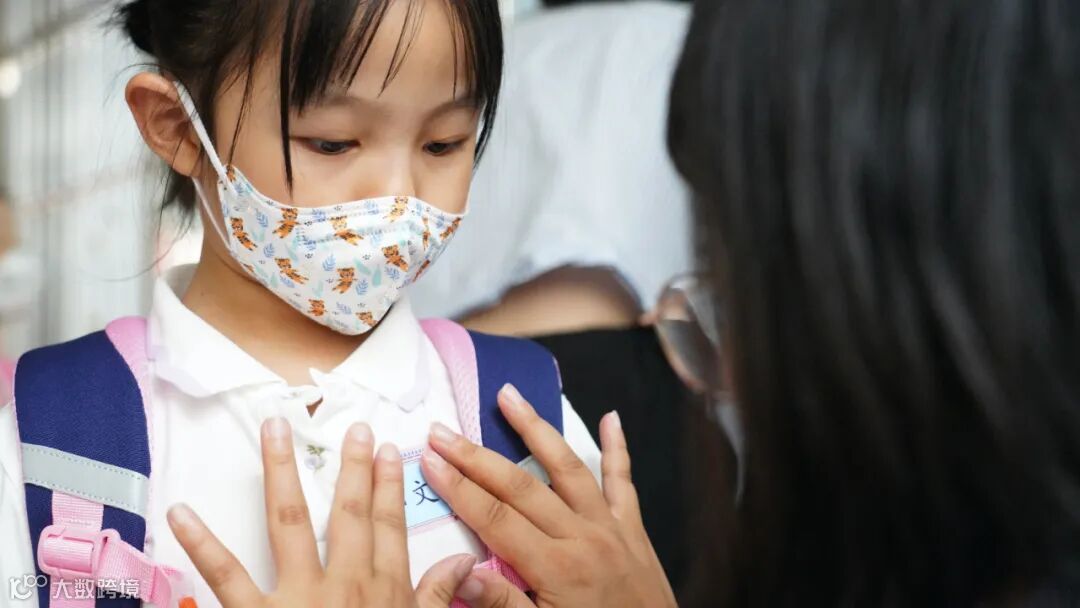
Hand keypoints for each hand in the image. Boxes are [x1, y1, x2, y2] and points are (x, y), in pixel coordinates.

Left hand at [167, 418, 475, 606]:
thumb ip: (436, 597)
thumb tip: (465, 561)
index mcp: (384, 591)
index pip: (390, 528)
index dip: (390, 487)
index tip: (387, 450)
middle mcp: (345, 584)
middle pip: (350, 515)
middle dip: (352, 469)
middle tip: (353, 427)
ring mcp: (299, 596)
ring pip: (290, 522)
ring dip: (281, 471)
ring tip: (274, 429)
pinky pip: (227, 576)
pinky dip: (201, 544)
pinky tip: (181, 512)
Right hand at [420, 385, 676, 607]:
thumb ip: (501, 605)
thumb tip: (460, 573)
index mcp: (555, 567)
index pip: (494, 517)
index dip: (458, 486)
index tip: (429, 458)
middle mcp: (582, 536)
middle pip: (521, 485)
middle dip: (477, 456)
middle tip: (441, 430)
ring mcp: (610, 527)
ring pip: (568, 467)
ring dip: (536, 428)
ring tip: (509, 395)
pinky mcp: (634, 529)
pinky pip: (624, 480)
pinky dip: (618, 448)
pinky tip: (613, 418)